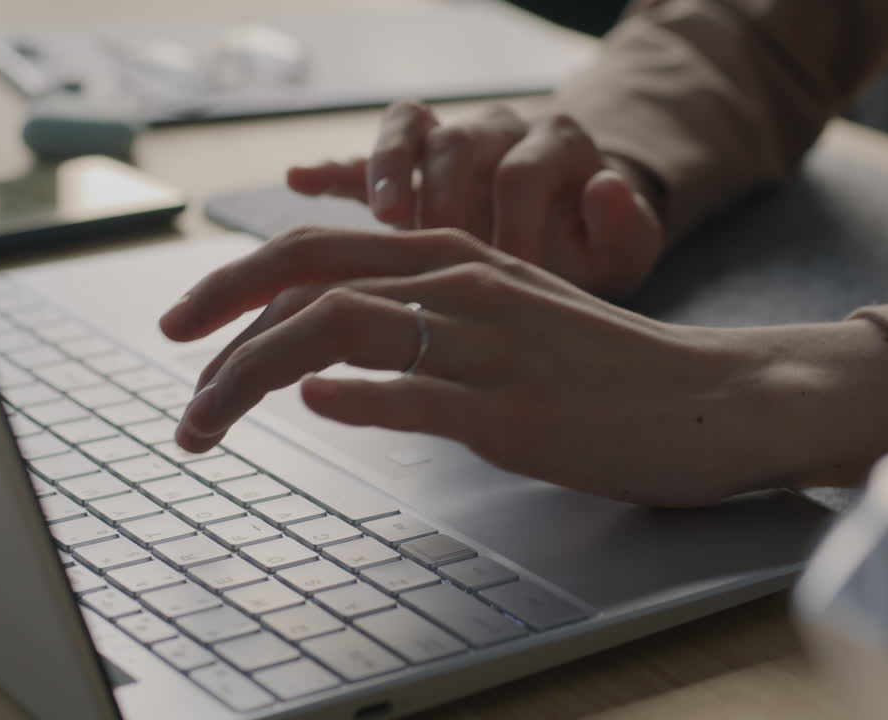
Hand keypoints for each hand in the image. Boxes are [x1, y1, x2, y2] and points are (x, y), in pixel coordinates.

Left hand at [159, 227, 887, 505]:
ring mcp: (487, 344)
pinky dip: (348, 397)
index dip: (233, 283)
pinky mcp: (513, 410)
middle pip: (306, 276)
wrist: (712, 398)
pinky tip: (315, 409)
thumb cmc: (607, 367)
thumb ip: (423, 326)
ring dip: (249, 375)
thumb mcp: (509, 320)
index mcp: (457, 256)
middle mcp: (464, 283)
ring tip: (208, 422)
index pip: (316, 251)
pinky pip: (410, 392)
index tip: (184, 327)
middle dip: (217, 324)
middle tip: (175, 382)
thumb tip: (324, 371)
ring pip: (335, 329)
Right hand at [286, 101, 664, 297]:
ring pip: (410, 130)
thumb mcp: (624, 252)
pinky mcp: (411, 165)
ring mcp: (450, 140)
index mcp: (555, 143)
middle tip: (434, 250)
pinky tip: (301, 181)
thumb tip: (605, 186)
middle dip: (443, 198)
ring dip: (389, 170)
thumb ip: (623, 226)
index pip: (523, 174)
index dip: (513, 226)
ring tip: (381, 216)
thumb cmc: (592, 253)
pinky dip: (337, 168)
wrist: (570, 240)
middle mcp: (499, 129)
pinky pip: (368, 154)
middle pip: (460, 143)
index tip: (509, 279)